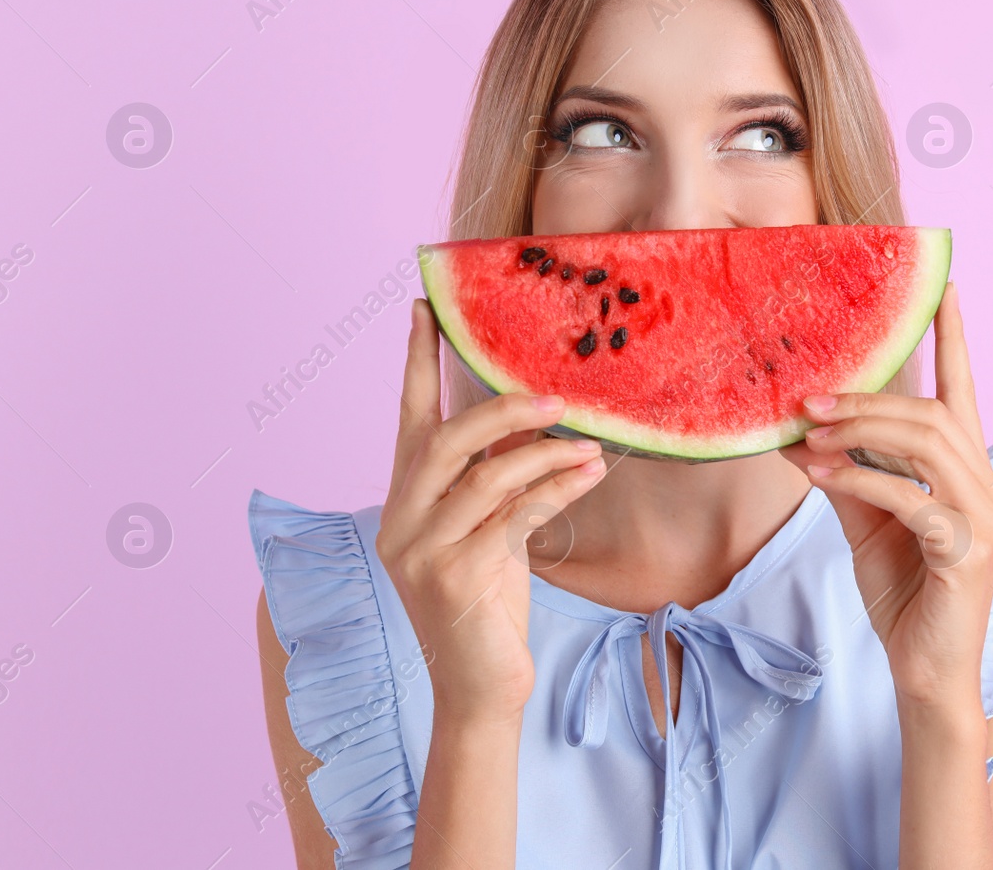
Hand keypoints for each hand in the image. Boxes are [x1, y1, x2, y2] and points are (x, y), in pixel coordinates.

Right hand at [375, 299, 607, 724]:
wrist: (479, 686)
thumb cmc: (488, 601)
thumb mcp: (490, 528)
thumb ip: (498, 478)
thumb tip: (537, 415)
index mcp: (404, 498)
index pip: (408, 416)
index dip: (416, 360)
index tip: (424, 307)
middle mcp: (401, 518)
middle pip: (446, 439)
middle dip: (503, 409)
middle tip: (557, 397)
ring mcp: (419, 550)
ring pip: (484, 478)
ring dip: (545, 455)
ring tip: (592, 445)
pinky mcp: (452, 578)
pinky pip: (510, 518)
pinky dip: (554, 492)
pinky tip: (588, 476)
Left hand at [779, 282, 992, 710]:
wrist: (924, 672)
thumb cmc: (903, 594)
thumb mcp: (865, 523)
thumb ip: (845, 474)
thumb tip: (797, 430)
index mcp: (967, 472)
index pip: (963, 392)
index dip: (955, 338)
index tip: (946, 286)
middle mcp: (986, 485)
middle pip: (932, 413)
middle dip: (869, 396)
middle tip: (809, 396)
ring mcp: (985, 517)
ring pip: (925, 443)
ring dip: (860, 430)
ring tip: (809, 430)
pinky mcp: (967, 549)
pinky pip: (910, 496)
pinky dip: (859, 479)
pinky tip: (818, 474)